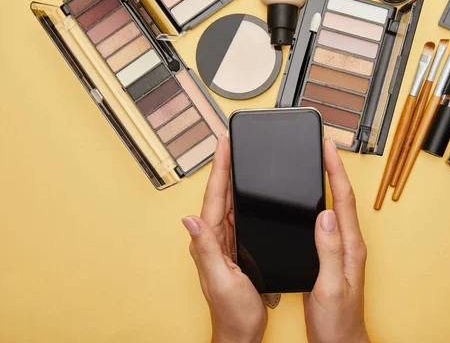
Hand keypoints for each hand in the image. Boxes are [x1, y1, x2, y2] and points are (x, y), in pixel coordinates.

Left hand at [182, 136, 266, 342]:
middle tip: (229, 142)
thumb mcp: (221, 279)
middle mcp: (214, 238)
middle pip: (219, 194)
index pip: (213, 197)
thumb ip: (206, 249)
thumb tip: (189, 219)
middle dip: (224, 166)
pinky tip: (245, 190)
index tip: (223, 145)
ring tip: (236, 157)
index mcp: (209, 241)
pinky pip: (235, 215)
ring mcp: (224, 243)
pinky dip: (239, 197)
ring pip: (227, 202)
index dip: (219, 168)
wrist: (241, 331)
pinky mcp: (235, 248)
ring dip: (231, 178)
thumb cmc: (233, 311)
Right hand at [304, 139, 369, 342]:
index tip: (328, 148)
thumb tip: (324, 214)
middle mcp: (349, 244)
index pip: (343, 199)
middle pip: (342, 197)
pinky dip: (320, 203)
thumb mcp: (329, 285)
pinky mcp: (332, 256)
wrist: (340, 341)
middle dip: (334, 169)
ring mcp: (341, 249)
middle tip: (323, 147)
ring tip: (319, 164)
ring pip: (334, 207)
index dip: (335, 171)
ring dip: (328, 183)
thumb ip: (329, 250)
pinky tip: (310, 200)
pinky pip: (326, 222)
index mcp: (350, 246)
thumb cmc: (337, 319)